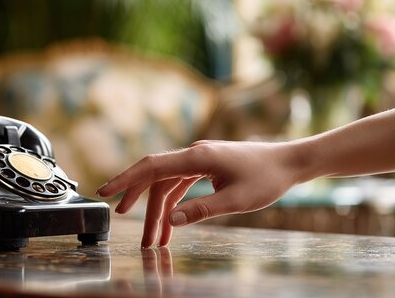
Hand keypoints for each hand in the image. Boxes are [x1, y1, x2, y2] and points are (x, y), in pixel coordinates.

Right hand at [97, 140, 305, 246]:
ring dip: (159, 210)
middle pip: (155, 177)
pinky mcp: (206, 166)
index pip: (151, 166)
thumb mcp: (236, 200)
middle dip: (140, 202)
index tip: (105, 192)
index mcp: (197, 157)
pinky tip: (171, 224)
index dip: (125, 180)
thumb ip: (202, 210)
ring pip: (168, 184)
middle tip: (122, 222)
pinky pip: (181, 185)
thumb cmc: (267, 178)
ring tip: (154, 240)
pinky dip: (174, 204)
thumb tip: (170, 219)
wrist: (289, 162)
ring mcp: (200, 159)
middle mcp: (194, 154)